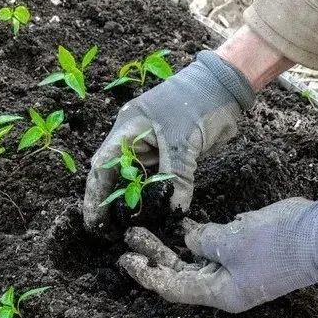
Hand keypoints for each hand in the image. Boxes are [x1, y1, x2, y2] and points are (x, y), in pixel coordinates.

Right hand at [83, 50, 254, 231]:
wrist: (224, 85)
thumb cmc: (199, 103)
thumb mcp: (184, 141)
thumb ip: (177, 177)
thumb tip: (174, 211)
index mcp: (127, 130)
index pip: (102, 166)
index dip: (94, 195)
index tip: (93, 221)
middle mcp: (132, 139)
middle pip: (113, 176)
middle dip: (109, 203)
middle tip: (107, 232)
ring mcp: (148, 146)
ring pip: (133, 180)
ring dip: (131, 202)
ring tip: (126, 227)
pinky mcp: (165, 153)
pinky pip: (153, 178)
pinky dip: (152, 194)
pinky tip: (152, 212)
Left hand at [119, 198, 317, 312]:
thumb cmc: (275, 243)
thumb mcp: (231, 241)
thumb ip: (201, 240)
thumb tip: (188, 236)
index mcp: (219, 292)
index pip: (173, 287)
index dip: (148, 274)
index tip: (126, 259)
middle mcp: (222, 284)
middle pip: (178, 272)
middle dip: (153, 255)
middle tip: (131, 237)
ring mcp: (232, 269)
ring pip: (190, 259)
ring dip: (168, 245)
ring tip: (144, 230)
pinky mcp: (239, 252)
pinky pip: (208, 247)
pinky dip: (193, 236)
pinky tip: (179, 224)